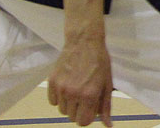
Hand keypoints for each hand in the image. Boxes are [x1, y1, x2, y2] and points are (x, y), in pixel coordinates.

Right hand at [49, 0, 112, 126]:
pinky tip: (67, 85)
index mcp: (89, 95)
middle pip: (71, 117)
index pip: (82, 122)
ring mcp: (60, 88)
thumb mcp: (107, 83)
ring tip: (76, 88)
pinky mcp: (51, 82)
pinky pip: (52, 101)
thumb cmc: (99, 62)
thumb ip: (106, 106)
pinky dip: (59, 97)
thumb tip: (108, 126)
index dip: (87, 116)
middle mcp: (73, 93)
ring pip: (61, 110)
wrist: (84, 41)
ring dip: (69, 104)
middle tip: (85, 95)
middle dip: (79, 110)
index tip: (90, 107)